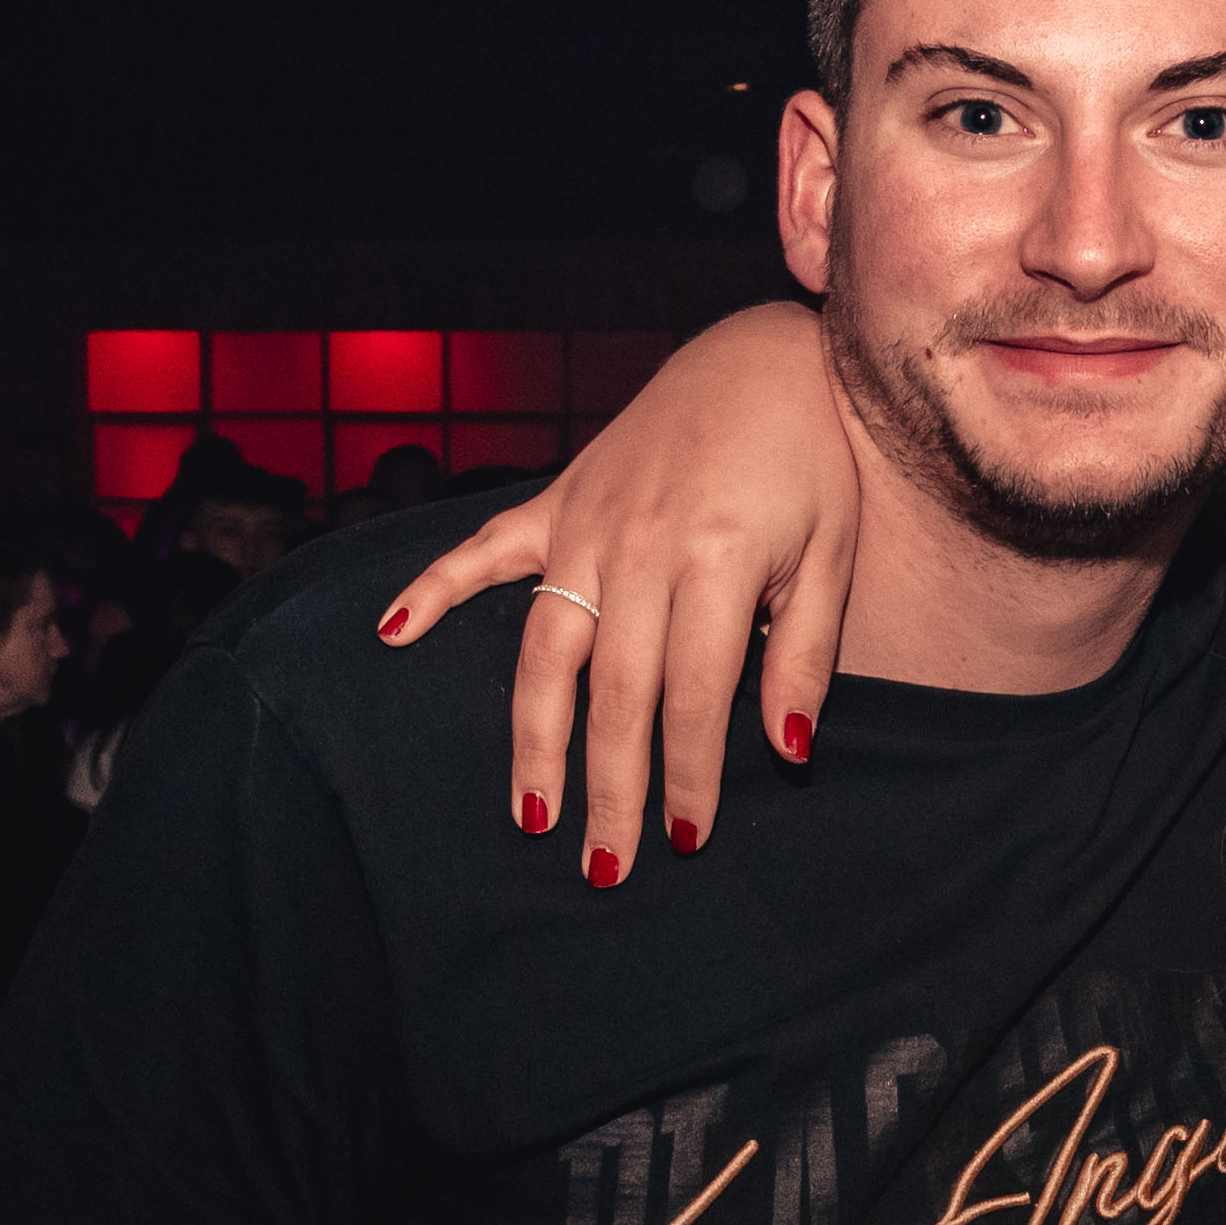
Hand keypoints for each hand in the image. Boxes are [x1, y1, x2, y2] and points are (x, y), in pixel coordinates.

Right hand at [369, 304, 856, 886]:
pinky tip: (391, 637)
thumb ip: (807, 652)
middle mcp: (637, 546)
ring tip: (529, 814)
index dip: (688, 775)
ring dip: (532, 738)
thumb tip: (789, 750)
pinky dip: (433, 589)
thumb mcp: (834, 554)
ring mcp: (585, 524)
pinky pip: (483, 551)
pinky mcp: (555, 501)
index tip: (685, 840)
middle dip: (609, 786)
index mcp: (718, 561)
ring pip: (543, 649)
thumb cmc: (810, 461)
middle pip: (613, 691)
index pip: (695, 696)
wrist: (762, 356)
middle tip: (603, 868)